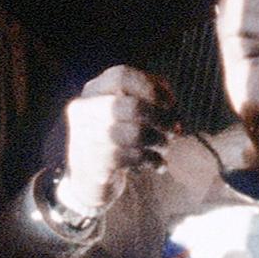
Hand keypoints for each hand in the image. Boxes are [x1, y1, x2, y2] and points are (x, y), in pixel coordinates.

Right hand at [59, 65, 175, 212]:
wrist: (87, 181)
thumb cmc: (115, 140)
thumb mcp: (125, 113)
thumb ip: (147, 98)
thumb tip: (169, 104)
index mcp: (92, 92)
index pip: (121, 76)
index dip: (151, 87)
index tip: (169, 103)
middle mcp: (84, 112)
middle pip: (133, 106)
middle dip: (162, 118)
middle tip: (174, 130)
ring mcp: (86, 139)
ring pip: (136, 134)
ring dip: (160, 140)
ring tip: (165, 146)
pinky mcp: (95, 166)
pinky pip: (134, 158)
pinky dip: (154, 160)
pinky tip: (159, 164)